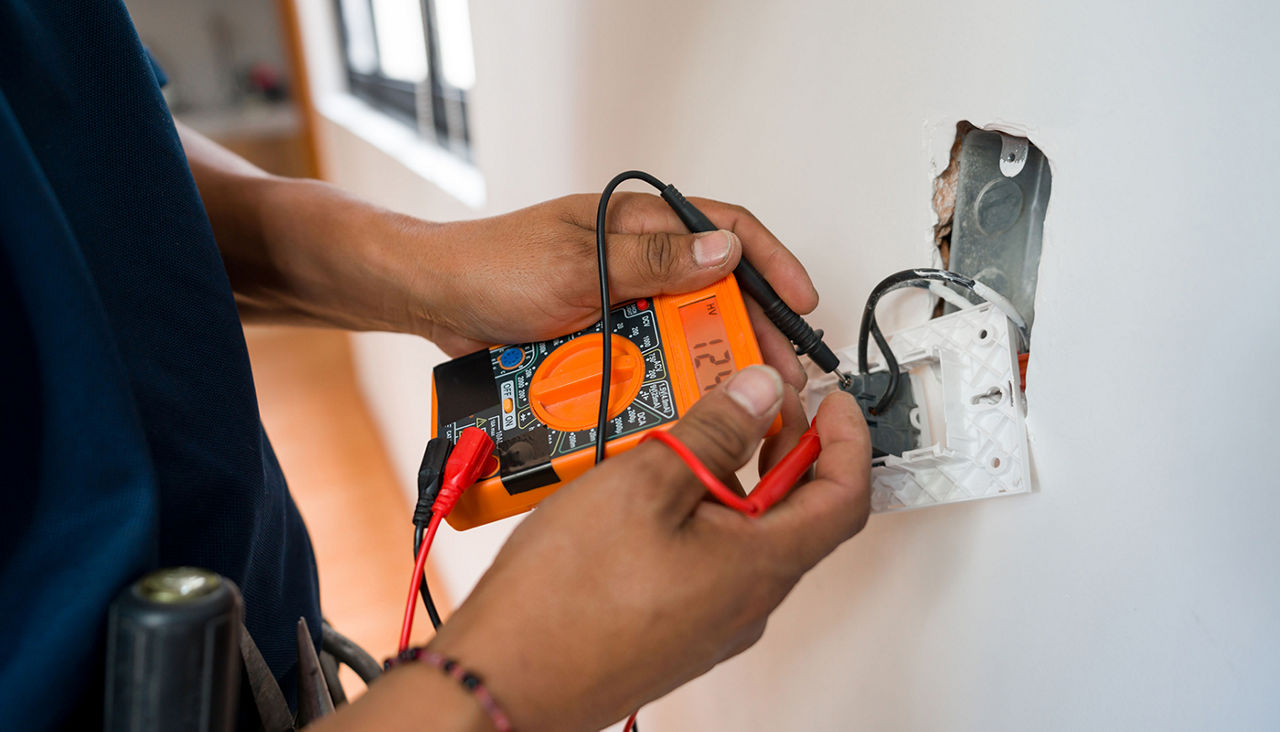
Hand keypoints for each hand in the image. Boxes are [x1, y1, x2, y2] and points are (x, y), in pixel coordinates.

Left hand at [412, 193, 819, 388]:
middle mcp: (636, 261)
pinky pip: (646, 361)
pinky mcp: (602, 339)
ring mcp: (620, 302)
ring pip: (684, 333)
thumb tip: (725, 253)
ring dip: (711, 362)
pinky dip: (666, 381)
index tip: (801, 301)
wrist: (435, 303)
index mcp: (638, 224)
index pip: (725, 230)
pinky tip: (684, 406)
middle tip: (778, 371)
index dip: (772, 263)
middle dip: (752, 329)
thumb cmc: (494, 266)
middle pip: (716, 291)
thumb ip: (653, 260)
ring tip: (738, 398)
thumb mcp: (579, 262)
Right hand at [420, 366, 870, 730]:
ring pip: (748, 538)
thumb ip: (714, 432)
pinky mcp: (674, 629)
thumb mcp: (646, 482)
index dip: (848, 440)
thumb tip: (758, 395)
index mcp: (759, 565)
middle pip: (798, 516)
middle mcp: (747, 602)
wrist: (505, 680)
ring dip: (736, 480)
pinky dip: (702, 514)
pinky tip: (652, 492)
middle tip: (758, 405)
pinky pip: (710, 562)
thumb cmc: (566, 600)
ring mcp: (711, 621)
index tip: (834, 403)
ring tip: (691, 439)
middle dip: (786, 450)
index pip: (844, 497)